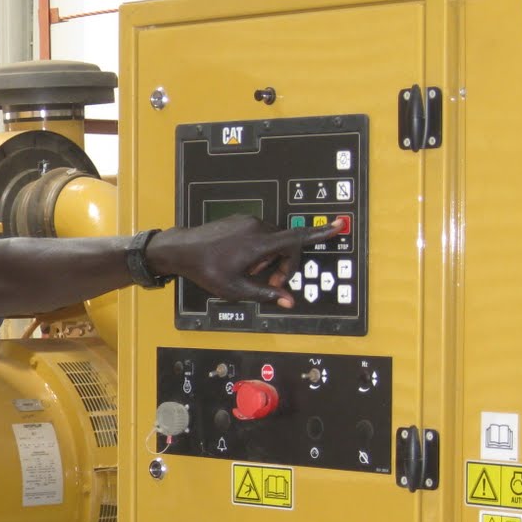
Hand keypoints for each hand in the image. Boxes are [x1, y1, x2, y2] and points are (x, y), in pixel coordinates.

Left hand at [145, 217, 343, 306]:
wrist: (182, 250)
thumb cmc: (206, 270)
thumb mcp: (236, 289)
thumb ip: (265, 294)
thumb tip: (289, 301)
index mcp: (259, 243)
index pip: (296, 239)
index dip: (320, 234)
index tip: (339, 225)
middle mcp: (257, 227)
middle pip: (286, 245)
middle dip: (282, 266)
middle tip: (270, 284)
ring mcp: (248, 221)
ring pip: (273, 241)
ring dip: (268, 258)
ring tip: (248, 271)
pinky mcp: (241, 220)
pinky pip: (260, 234)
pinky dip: (258, 249)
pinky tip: (240, 260)